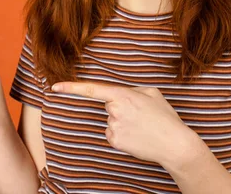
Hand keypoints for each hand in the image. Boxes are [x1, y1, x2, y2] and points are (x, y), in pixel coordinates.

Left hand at [51, 82, 195, 166]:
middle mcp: (114, 110)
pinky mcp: (114, 141)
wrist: (175, 144)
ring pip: (110, 120)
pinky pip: (112, 134)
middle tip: (140, 115)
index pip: (91, 89)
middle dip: (120, 108)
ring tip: (142, 127)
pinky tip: (136, 136)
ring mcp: (113, 126)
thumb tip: (120, 96)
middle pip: (108, 106)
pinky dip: (122, 135)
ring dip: (122, 122)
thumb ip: (132, 90)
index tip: (55, 87)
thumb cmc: (165, 117)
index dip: (70, 87)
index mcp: (123, 94)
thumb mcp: (152, 93)